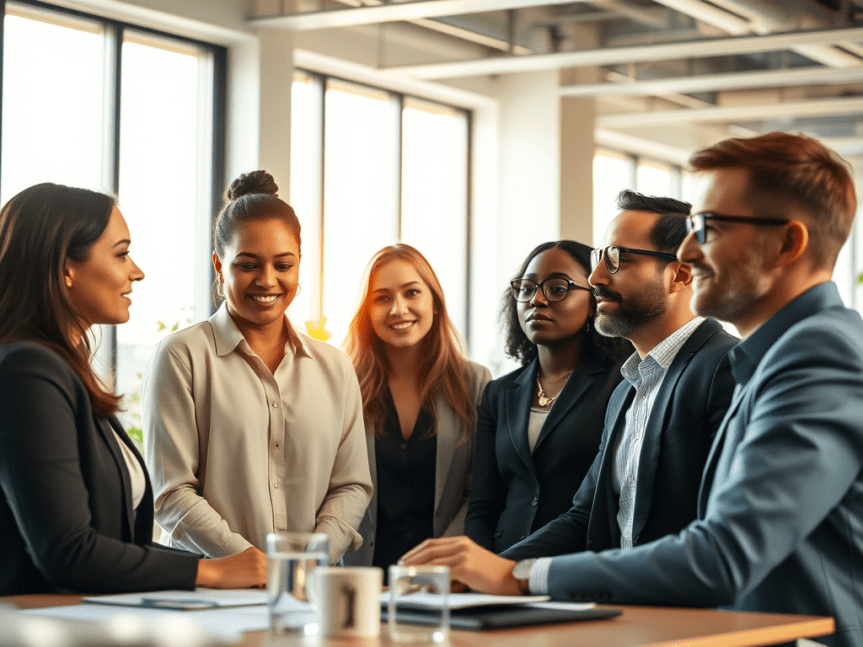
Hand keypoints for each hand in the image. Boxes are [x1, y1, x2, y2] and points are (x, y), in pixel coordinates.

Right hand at [195, 546, 267, 588]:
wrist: (214, 571)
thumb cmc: (223, 570)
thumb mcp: (240, 561)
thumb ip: (252, 564)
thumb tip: (262, 574)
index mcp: (253, 551)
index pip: (268, 560)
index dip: (266, 569)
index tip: (263, 576)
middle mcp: (257, 556)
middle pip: (271, 566)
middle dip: (266, 575)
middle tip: (258, 582)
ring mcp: (258, 564)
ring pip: (270, 574)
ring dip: (265, 581)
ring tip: (253, 584)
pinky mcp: (257, 574)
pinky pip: (267, 581)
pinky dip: (263, 586)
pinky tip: (254, 586)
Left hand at [399, 536, 519, 595]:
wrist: (511, 578)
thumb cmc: (491, 575)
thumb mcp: (470, 563)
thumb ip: (453, 564)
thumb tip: (432, 574)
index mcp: (461, 542)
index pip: (432, 543)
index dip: (416, 551)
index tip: (405, 559)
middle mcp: (461, 545)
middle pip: (429, 549)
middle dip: (412, 558)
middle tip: (400, 567)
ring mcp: (463, 555)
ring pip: (433, 560)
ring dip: (417, 569)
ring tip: (406, 576)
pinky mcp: (466, 568)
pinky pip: (442, 572)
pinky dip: (429, 577)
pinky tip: (421, 582)